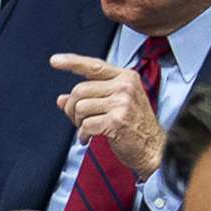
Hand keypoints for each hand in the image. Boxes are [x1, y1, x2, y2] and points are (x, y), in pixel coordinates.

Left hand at [50, 54, 164, 178]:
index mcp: (126, 77)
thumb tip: (61, 99)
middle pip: (80, 90)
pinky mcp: (117, 120)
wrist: (156, 149)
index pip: (94, 66)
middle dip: (72, 108)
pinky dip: (83, 134)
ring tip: (86, 130)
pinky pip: (86, 125)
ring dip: (78, 122)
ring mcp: (122, 102)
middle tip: (77, 121)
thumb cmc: (135, 127)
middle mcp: (125, 86)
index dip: (72, 62)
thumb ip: (90, 98)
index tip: (54, 61)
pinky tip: (88, 139)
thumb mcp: (115, 106)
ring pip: (80, 107)